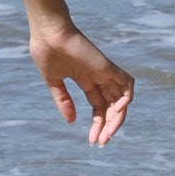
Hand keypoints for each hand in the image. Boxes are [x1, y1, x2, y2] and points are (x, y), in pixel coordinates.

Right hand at [29, 19, 134, 145]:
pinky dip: (127, 99)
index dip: (97, 124)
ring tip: (107, 135)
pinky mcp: (108, 66)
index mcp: (85, 79)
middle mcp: (97, 77)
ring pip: (121, 99)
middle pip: (111, 106)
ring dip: (118, 119)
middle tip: (100, 143)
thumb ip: (63, 100)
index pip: (98, 106)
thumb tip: (72, 122)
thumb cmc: (47, 51)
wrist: (48, 32)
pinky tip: (117, 112)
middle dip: (107, 126)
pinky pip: (127, 84)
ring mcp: (104, 72)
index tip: (91, 141)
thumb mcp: (53, 81)